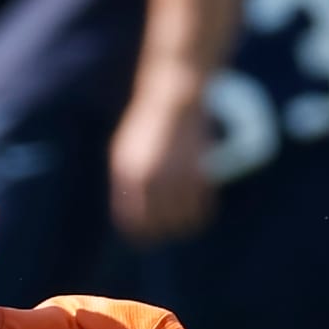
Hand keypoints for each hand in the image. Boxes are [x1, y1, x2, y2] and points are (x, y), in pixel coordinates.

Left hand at [109, 89, 215, 243]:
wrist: (173, 94)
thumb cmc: (149, 123)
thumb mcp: (126, 151)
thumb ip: (127, 182)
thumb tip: (132, 213)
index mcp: (127, 174)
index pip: (132, 221)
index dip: (143, 233)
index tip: (153, 234)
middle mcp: (149, 178)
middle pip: (159, 225)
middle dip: (167, 230)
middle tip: (174, 228)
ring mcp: (174, 175)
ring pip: (182, 220)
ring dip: (187, 224)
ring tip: (190, 219)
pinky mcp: (198, 171)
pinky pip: (202, 208)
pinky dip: (203, 213)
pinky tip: (203, 209)